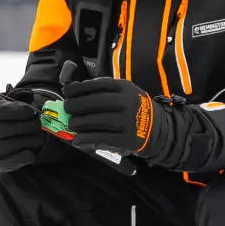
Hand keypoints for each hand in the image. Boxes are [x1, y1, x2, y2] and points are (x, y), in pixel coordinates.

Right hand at [0, 88, 57, 172]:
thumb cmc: (5, 113)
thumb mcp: (8, 100)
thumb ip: (19, 95)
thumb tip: (30, 95)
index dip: (16, 111)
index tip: (31, 111)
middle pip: (2, 130)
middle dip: (24, 126)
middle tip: (38, 123)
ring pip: (7, 146)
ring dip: (28, 140)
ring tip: (39, 135)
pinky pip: (10, 162)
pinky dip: (24, 156)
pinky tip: (32, 150)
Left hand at [60, 77, 183, 163]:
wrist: (158, 130)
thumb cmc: (133, 108)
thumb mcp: (124, 92)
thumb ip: (102, 89)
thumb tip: (71, 88)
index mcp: (125, 88)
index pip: (98, 85)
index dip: (78, 88)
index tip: (66, 92)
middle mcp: (128, 102)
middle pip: (93, 103)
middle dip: (75, 106)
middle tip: (67, 109)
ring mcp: (128, 121)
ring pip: (95, 121)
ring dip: (78, 123)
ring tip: (72, 124)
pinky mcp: (127, 139)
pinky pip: (101, 138)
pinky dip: (86, 139)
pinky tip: (77, 140)